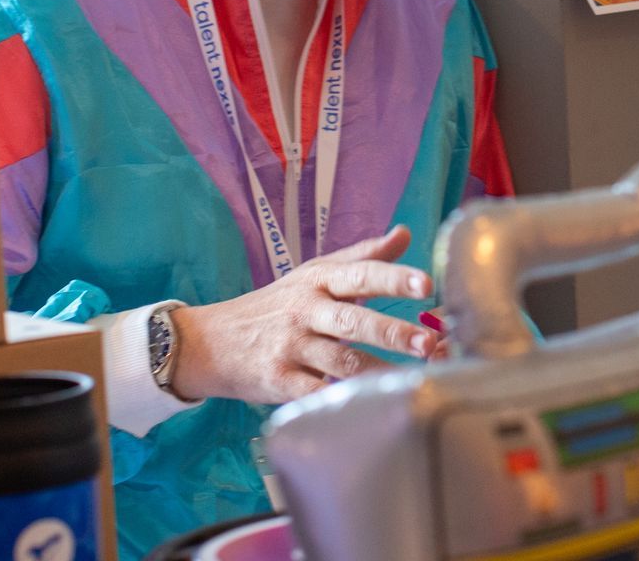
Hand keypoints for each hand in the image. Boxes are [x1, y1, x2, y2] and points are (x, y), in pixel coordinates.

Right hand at [170, 225, 436, 405]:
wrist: (210, 341)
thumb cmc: (275, 305)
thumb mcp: (314, 273)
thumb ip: (363, 256)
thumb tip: (405, 233)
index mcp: (318, 281)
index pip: (361, 274)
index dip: (394, 278)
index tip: (426, 284)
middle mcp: (305, 311)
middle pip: (353, 321)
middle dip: (393, 332)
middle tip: (428, 342)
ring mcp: (290, 347)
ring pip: (340, 361)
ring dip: (379, 372)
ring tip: (413, 380)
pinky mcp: (278, 381)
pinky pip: (315, 392)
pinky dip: (341, 399)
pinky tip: (370, 404)